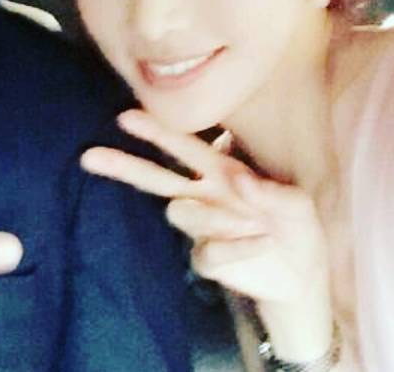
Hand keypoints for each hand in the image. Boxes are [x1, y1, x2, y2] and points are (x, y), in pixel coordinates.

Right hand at [81, 110, 332, 360]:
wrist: (303, 276)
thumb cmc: (298, 227)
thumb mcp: (299, 205)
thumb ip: (270, 191)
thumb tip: (237, 177)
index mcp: (223, 171)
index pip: (184, 147)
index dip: (157, 132)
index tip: (125, 117)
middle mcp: (206, 195)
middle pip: (156, 178)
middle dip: (124, 165)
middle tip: (90, 156)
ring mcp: (204, 229)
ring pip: (180, 212)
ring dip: (215, 216)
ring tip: (255, 224)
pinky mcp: (207, 259)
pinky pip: (206, 251)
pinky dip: (234, 248)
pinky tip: (258, 245)